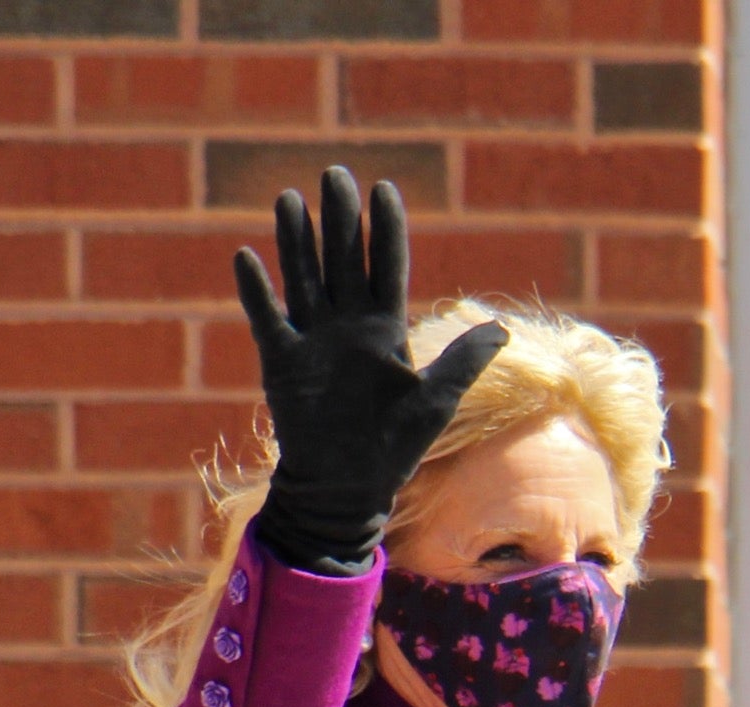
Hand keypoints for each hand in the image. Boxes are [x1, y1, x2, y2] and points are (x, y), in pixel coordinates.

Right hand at [235, 167, 508, 574]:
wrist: (347, 490)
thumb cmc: (394, 448)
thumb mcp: (435, 402)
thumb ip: (463, 362)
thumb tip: (502, 328)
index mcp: (386, 330)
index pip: (386, 266)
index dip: (385, 229)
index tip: (384, 188)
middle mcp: (348, 326)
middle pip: (343, 260)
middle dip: (340, 219)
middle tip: (336, 173)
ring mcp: (313, 341)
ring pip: (303, 278)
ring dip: (296, 240)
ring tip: (291, 198)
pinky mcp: (282, 362)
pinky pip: (267, 318)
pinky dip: (256, 290)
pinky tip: (247, 256)